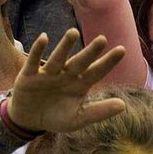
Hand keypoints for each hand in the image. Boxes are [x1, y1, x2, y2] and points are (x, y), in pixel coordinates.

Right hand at [5, 29, 125, 132]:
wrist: (29, 120)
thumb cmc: (56, 117)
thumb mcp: (77, 119)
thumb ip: (98, 112)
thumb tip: (123, 105)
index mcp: (79, 84)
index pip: (96, 71)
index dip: (108, 62)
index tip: (122, 50)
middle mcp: (66, 75)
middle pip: (80, 62)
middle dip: (90, 52)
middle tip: (102, 39)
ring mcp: (48, 74)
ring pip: (58, 58)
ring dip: (65, 46)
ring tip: (73, 32)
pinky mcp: (29, 75)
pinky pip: (33, 61)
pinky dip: (38, 50)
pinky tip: (43, 37)